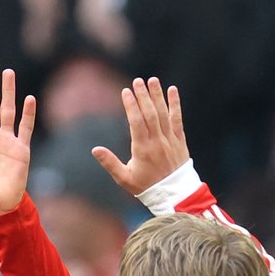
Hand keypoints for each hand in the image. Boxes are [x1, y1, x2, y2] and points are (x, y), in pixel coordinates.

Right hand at [92, 77, 189, 195]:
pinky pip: (177, 119)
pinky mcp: (179, 140)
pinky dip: (175, 104)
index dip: (131, 106)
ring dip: (157, 96)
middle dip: (143, 96)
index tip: (126, 92)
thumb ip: (110, 163)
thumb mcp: (124, 178)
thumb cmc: (145, 187)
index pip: (136, 122)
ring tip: (152, 80)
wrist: (173, 194)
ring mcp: (170, 139)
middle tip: (137, 81)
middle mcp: (157, 141)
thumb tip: (95, 149)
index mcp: (142, 149)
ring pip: (163, 114)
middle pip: (150, 114)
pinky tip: (172, 90)